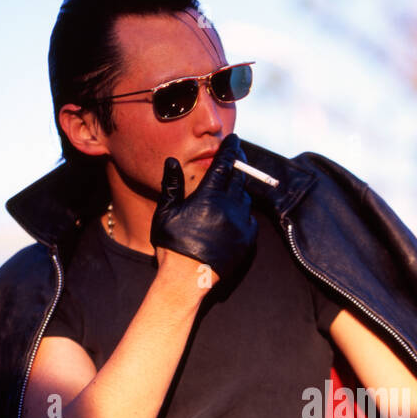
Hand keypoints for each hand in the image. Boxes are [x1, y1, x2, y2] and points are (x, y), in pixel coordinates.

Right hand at [150, 133, 256, 284]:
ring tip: (230, 189)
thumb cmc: (172, 244)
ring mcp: (241, 224)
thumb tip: (173, 161)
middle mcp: (229, 207)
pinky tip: (234, 214)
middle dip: (237, 166)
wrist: (188, 278)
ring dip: (238, 190)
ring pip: (245, 198)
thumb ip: (172, 184)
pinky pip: (250, 219)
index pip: (225, 164)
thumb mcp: (166, 211)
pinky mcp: (247, 240)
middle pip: (239, 178)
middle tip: (234, 159)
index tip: (234, 139)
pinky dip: (243, 213)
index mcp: (209, 196)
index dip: (230, 149)